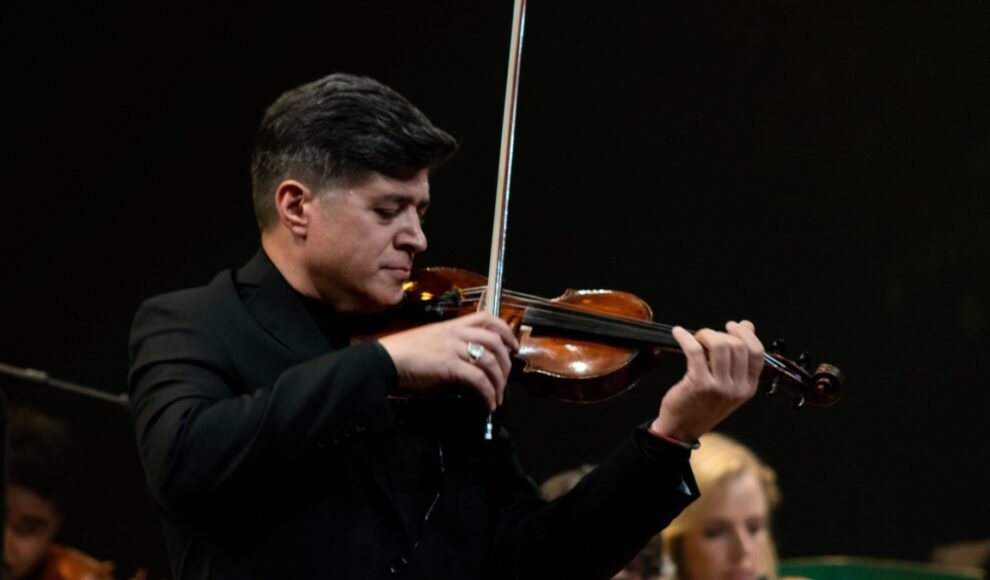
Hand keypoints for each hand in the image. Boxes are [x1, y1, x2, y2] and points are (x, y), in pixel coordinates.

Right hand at [377, 312, 518, 411]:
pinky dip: (488, 393)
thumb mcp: (433, 342)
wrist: (386, 359)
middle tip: (507, 377)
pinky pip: (478, 379)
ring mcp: (454, 348)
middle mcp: (457, 333)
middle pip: (496, 341)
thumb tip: (470, 365)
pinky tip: (488, 403)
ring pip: (491, 361)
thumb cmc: (405, 352)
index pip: (487, 318)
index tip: (513, 346)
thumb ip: (453, 347)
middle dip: (507, 362)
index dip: (505, 331)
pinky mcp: (450, 366)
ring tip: (498, 396)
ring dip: (500, 382)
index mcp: (453, 325)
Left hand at [651, 320, 763, 441]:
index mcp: (748, 388)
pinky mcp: (698, 384)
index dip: (745, 334)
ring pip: (720, 345)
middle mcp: (737, 388)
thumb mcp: (727, 386)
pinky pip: (695, 351)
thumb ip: (738, 359)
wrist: (681, 429)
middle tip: (705, 336)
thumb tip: (747, 325)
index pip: (757, 353)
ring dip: (705, 334)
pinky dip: (685, 337)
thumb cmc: (701, 405)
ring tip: (695, 338)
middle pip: (737, 346)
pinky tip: (678, 333)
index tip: (732, 326)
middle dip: (720, 334)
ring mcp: (719, 387)